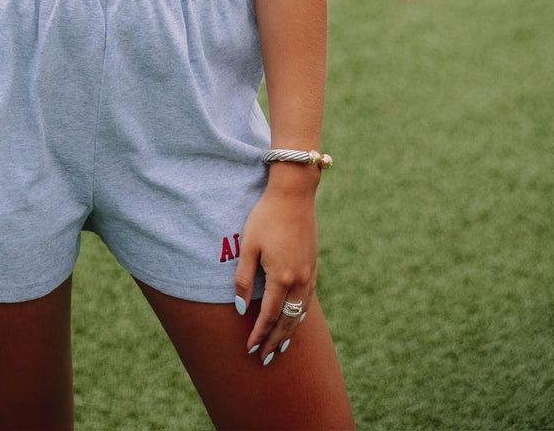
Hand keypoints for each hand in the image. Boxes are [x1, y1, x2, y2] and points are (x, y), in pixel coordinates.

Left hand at [233, 177, 317, 367]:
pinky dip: (300, 316)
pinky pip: (307, 300)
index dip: (258, 334)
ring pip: (300, 314)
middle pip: (286, 321)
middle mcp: (299, 281)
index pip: (268, 316)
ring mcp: (309, 274)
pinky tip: (295, 320)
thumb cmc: (266, 216)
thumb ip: (243, 278)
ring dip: (289, 332)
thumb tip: (241, 308)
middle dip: (274, 341)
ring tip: (279, 348)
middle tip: (264, 359)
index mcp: (281, 278)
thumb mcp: (248, 245)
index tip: (249, 349)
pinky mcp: (313, 266)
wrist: (294, 194)